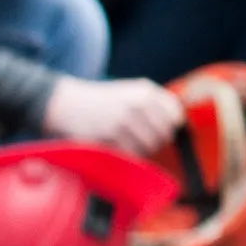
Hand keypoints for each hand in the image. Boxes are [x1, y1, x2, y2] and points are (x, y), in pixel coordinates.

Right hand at [43, 74, 184, 159]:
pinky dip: (124, 154)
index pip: (176, 116)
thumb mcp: (131, 91)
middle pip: (164, 135)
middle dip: (155, 140)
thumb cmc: (102, 100)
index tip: (159, 129)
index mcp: (146, 91)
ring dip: (139, 149)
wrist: (66, 103)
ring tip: (124, 140)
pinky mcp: (110, 134)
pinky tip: (113, 144)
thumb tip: (179, 124)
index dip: (170, 127)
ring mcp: (124, 119)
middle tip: (138, 138)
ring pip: (149, 146)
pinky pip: (130, 154)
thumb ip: (156, 104)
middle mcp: (138, 103)